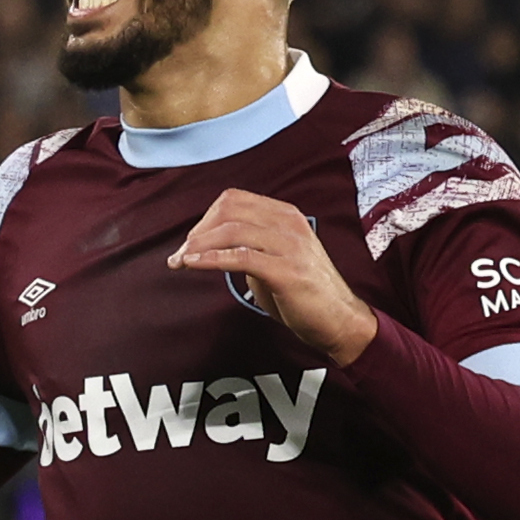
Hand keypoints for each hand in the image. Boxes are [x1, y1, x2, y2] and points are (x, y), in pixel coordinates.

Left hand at [168, 189, 372, 365]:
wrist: (339, 319)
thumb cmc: (303, 290)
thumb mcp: (275, 255)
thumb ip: (248, 242)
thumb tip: (207, 240)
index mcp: (285, 215)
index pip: (233, 200)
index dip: (205, 218)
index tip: (190, 242)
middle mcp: (289, 224)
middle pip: (228, 211)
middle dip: (197, 232)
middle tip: (179, 254)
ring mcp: (291, 246)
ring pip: (232, 231)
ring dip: (197, 246)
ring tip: (180, 262)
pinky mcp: (288, 271)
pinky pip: (241, 257)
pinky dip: (210, 259)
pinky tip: (193, 265)